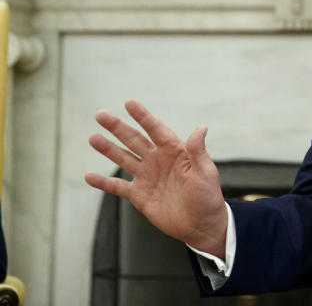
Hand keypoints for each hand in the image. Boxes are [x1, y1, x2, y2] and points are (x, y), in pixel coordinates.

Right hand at [85, 99, 228, 257]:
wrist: (201, 225)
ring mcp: (147, 176)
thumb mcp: (205, 172)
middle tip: (100, 114)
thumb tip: (201, 128)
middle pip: (134, 140)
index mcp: (175, 151)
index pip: (156, 129)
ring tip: (92, 138)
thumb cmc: (208, 196)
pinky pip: (118, 186)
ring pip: (123, 158)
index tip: (129, 102)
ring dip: (108, 149)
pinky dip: (103, 182)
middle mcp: (158, 160)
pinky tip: (89, 176)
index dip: (143, 116)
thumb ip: (198, 152)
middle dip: (118, 127)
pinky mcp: (139, 195)